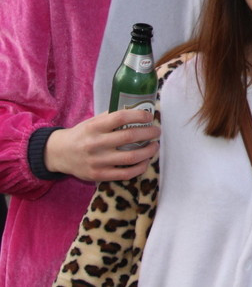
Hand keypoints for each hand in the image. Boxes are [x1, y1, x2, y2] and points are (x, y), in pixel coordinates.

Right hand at [44, 110, 159, 181]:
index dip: (139, 116)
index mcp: (94, 127)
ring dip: (148, 151)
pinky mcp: (98, 175)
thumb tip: (138, 110)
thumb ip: (111, 117)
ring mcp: (97, 161)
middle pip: (129, 137)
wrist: (59, 154)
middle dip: (149, 133)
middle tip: (157, 131)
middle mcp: (95, 144)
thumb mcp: (92, 122)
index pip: (121, 117)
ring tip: (154, 146)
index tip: (149, 117)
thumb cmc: (82, 134)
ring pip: (130, 157)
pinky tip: (145, 161)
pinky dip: (140, 167)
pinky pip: (125, 174)